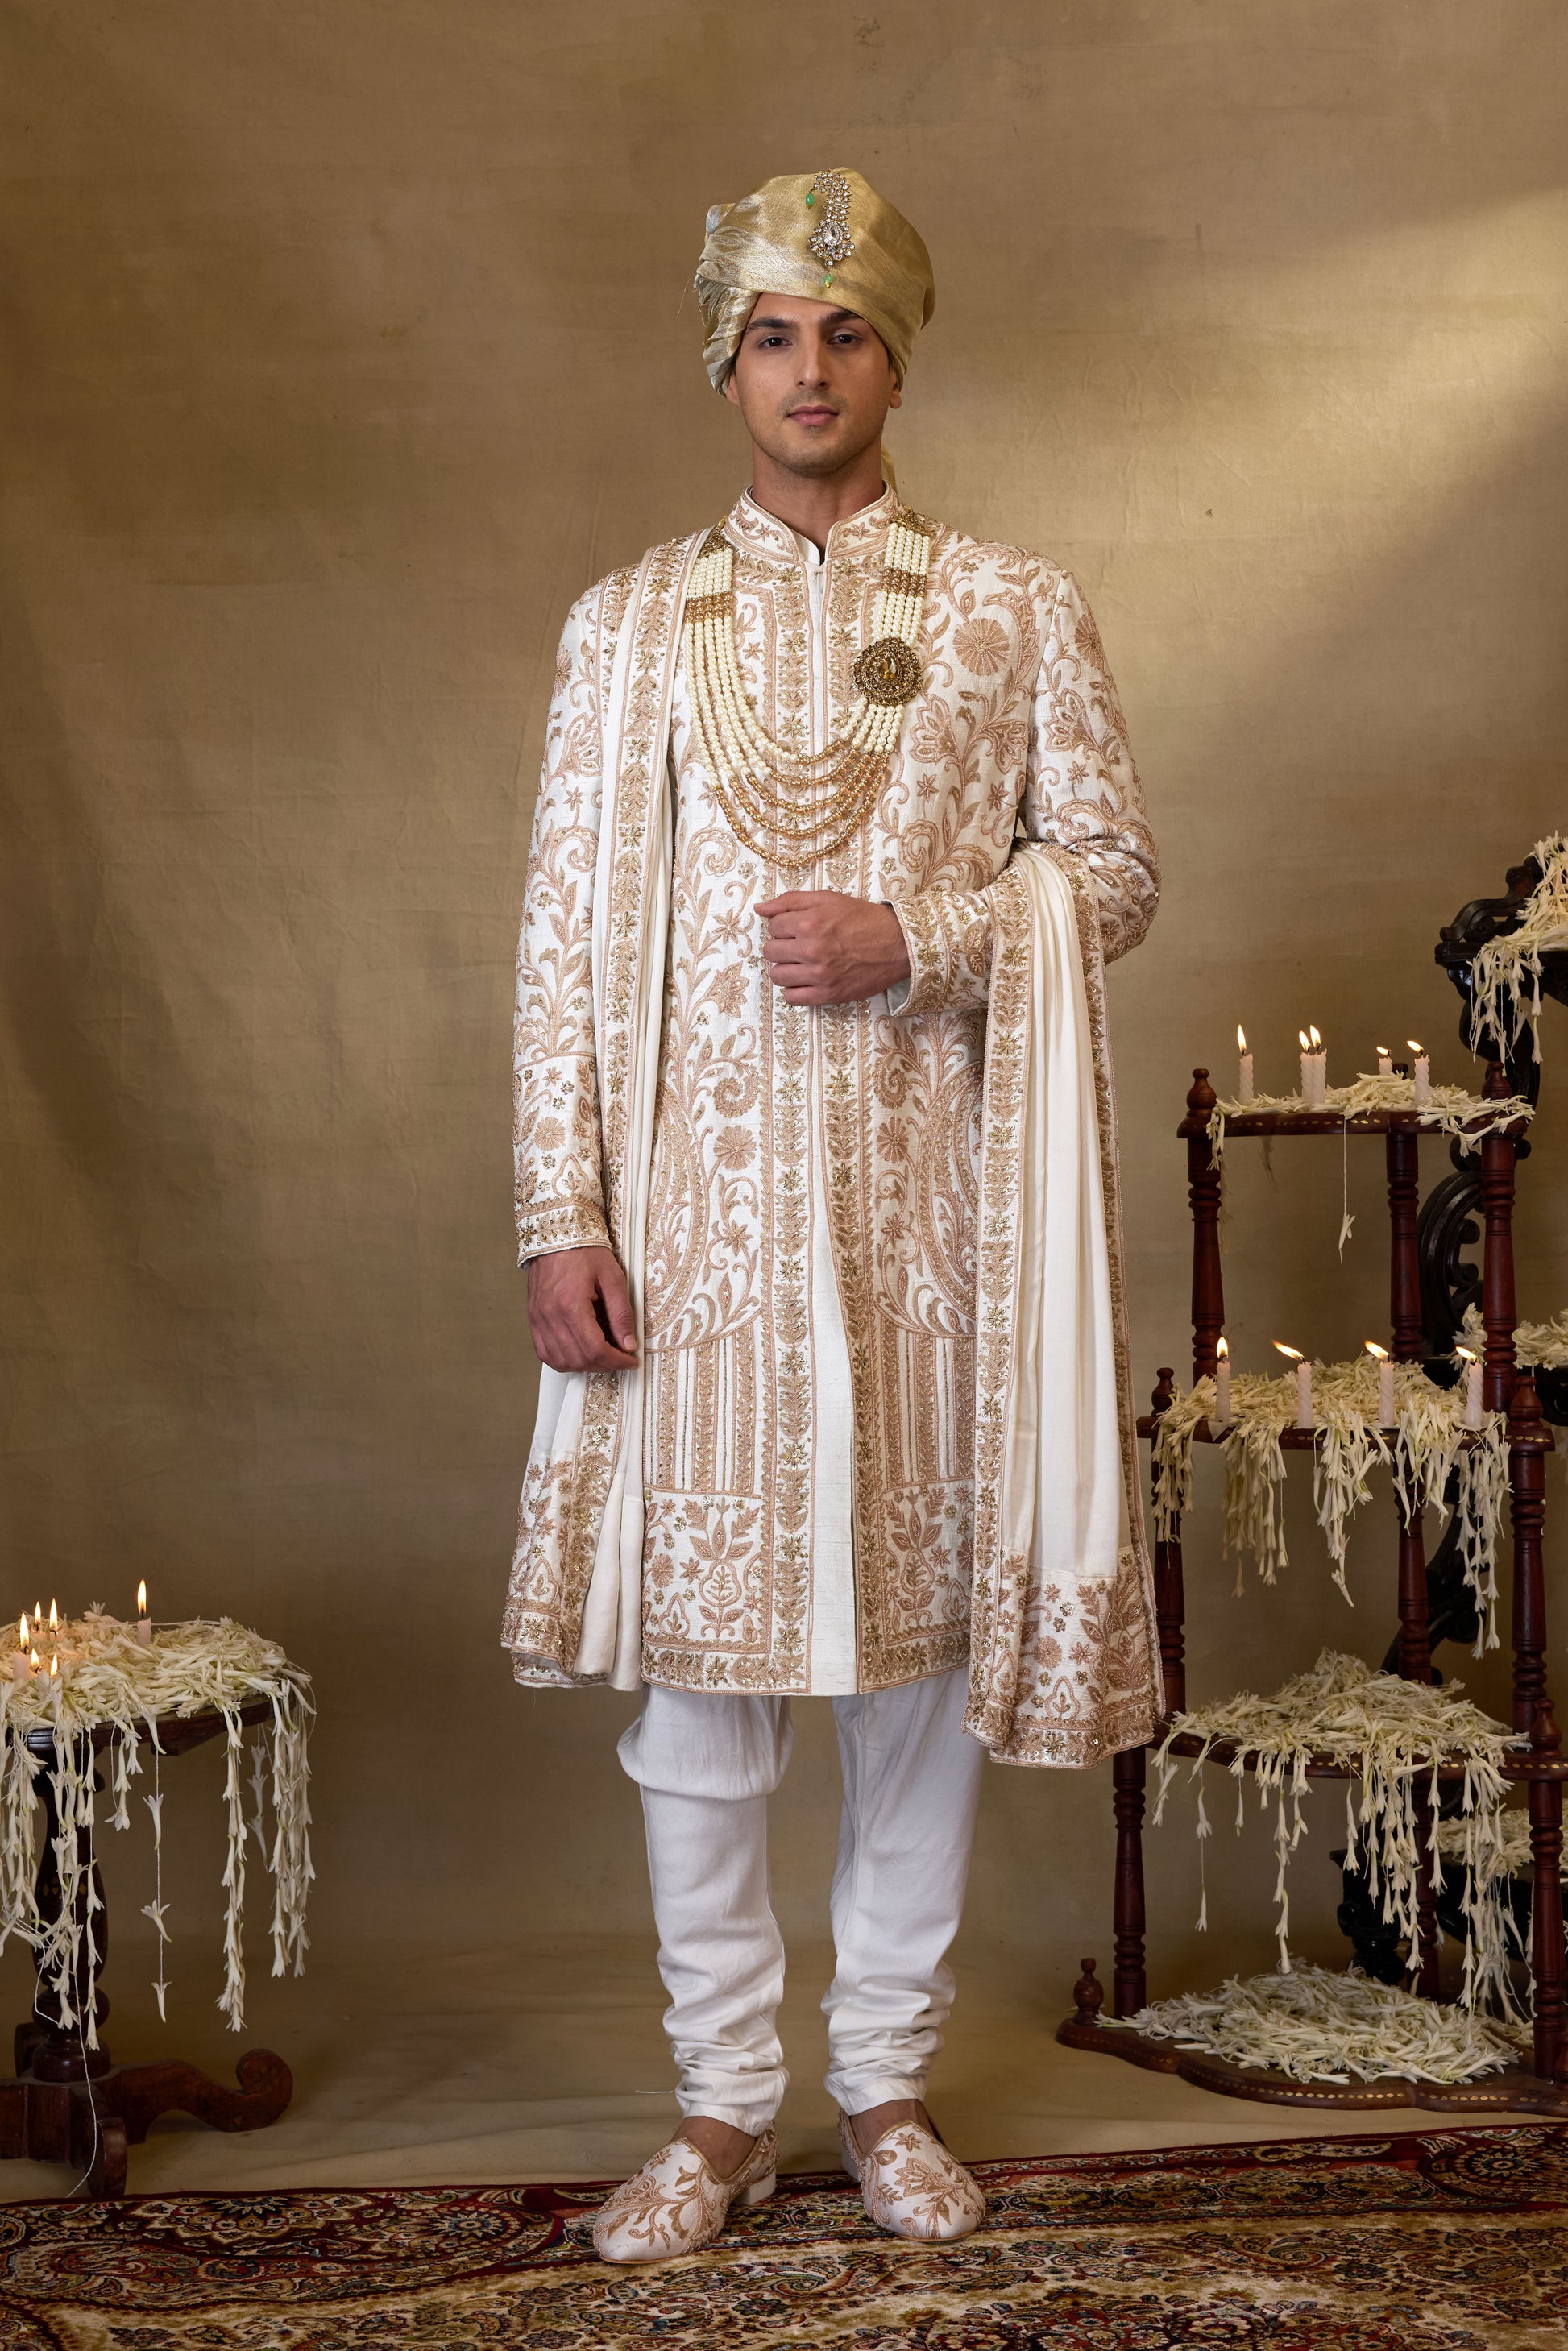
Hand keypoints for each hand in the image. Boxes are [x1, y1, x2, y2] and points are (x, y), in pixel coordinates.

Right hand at [526, 1245, 637, 1372]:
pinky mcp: (533, 1318)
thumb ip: (621, 1314)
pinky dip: (564, 1360)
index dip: (616, 1361)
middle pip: (578, 1359)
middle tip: (620, 1357)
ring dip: (584, 1365)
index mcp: (571, 1305)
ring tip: (602, 1356)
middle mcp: (550, 1316)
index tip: (631, 1361)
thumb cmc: (585, 1252)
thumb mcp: (613, 1278)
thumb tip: (628, 1345)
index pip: (595, 1349)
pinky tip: (579, 1353)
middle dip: (604, 1365)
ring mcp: (538, 1319)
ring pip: (560, 1361)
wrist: (557, 1235)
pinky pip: (545, 1352)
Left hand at [757, 891, 910, 1005]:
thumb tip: (759, 909)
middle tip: (799, 945)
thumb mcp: (827, 899)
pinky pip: (791, 998)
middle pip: (771, 952)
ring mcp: (819, 975)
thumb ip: (790, 901)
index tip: (797, 928)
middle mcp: (812, 950)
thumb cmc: (862, 919)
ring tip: (802, 962)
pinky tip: (806, 980)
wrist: (897, 944)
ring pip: (778, 976)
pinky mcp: (828, 995)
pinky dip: (794, 990)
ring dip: (786, 968)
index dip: (783, 926)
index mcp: (810, 923)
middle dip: (782, 946)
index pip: (773, 927)